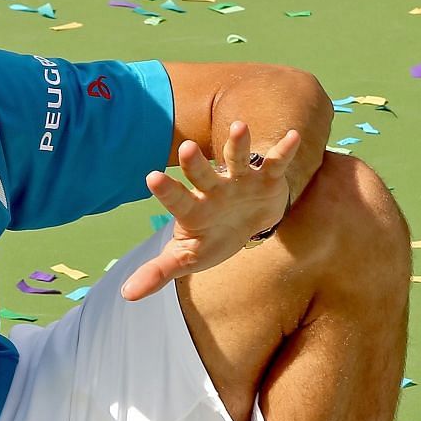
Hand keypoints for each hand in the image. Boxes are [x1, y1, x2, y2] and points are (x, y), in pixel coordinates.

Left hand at [122, 120, 305, 300]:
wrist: (247, 223)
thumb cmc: (212, 239)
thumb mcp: (187, 258)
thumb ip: (158, 272)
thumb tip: (126, 294)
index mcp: (194, 210)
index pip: (178, 200)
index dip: (167, 191)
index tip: (151, 177)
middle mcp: (213, 190)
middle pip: (202, 175)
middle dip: (196, 164)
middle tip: (187, 149)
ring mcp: (240, 181)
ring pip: (237, 160)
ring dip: (238, 145)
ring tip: (238, 127)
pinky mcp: (266, 179)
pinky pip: (275, 163)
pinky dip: (284, 151)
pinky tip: (293, 137)